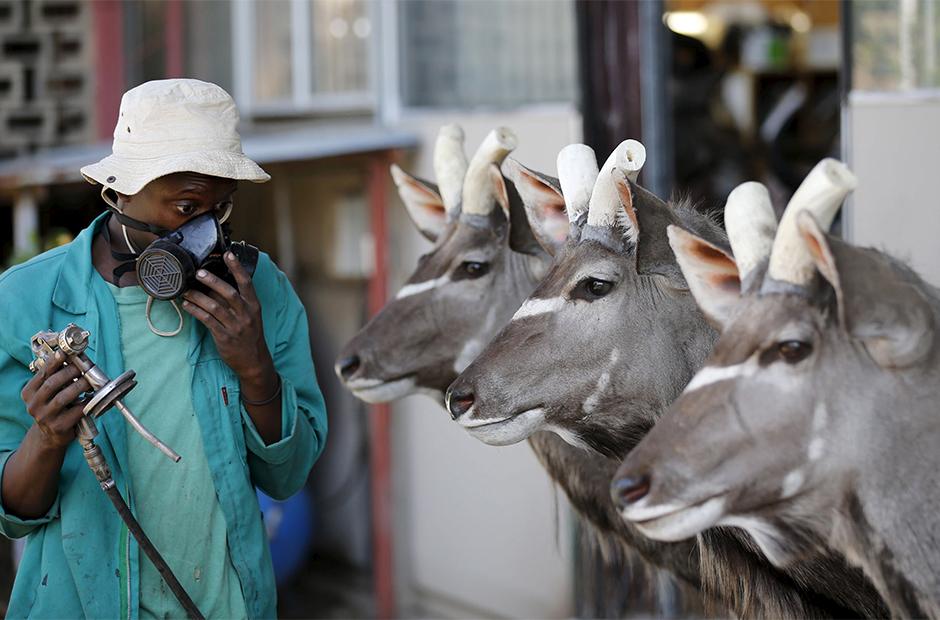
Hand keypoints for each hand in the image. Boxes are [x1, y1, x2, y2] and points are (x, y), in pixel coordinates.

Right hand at [20, 350, 91, 450]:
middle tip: (82, 368)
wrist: (49, 436)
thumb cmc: (53, 408)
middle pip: (52, 384)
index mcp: (29, 393)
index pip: (42, 374)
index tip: (64, 353)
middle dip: (69, 373)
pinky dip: (86, 402)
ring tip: (89, 381)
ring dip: (79, 386)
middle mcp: (34, 405)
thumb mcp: (47, 393)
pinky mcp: (59, 427)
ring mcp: (45, 417)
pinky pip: (76, 411)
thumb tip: (70, 357)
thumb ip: (54, 378)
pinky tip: (92, 397)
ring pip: (63, 398)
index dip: (53, 362)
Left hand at [181, 252, 276, 391]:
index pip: (246, 283)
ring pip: (215, 307)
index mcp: (254, 306)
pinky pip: (207, 321)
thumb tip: (216, 284)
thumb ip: (238, 301)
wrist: (254, 361)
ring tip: (186, 290)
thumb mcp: (251, 316)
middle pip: (229, 293)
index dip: (237, 268)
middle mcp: (246, 314)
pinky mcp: (224, 337)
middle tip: (199, 272)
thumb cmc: (250, 336)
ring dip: (198, 297)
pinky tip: (187, 305)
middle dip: (213, 282)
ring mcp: (235, 326)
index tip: (228, 254)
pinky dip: (195, 311)